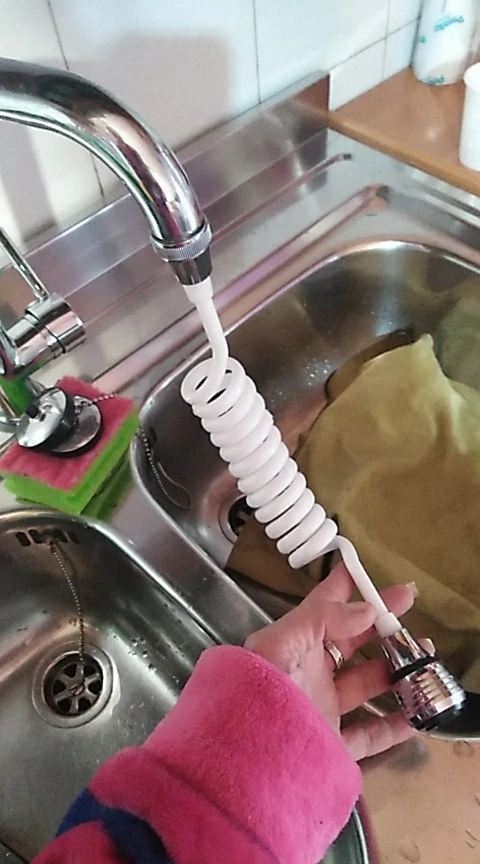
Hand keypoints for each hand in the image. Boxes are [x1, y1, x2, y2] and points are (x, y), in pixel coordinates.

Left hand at [244, 563, 416, 760]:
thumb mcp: (281, 642)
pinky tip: (416, 714)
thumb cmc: (258, 689)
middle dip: (380, 622)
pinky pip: (370, 735)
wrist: (245, 754)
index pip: (322, 607)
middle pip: (351, 640)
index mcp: (294, 643)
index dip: (343, 586)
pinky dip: (394, 726)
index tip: (365, 568)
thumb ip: (322, 619)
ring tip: (424, 656)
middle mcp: (309, 673)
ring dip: (395, 670)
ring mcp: (322, 708)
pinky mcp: (332, 744)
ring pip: (366, 684)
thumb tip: (365, 609)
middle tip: (409, 603)